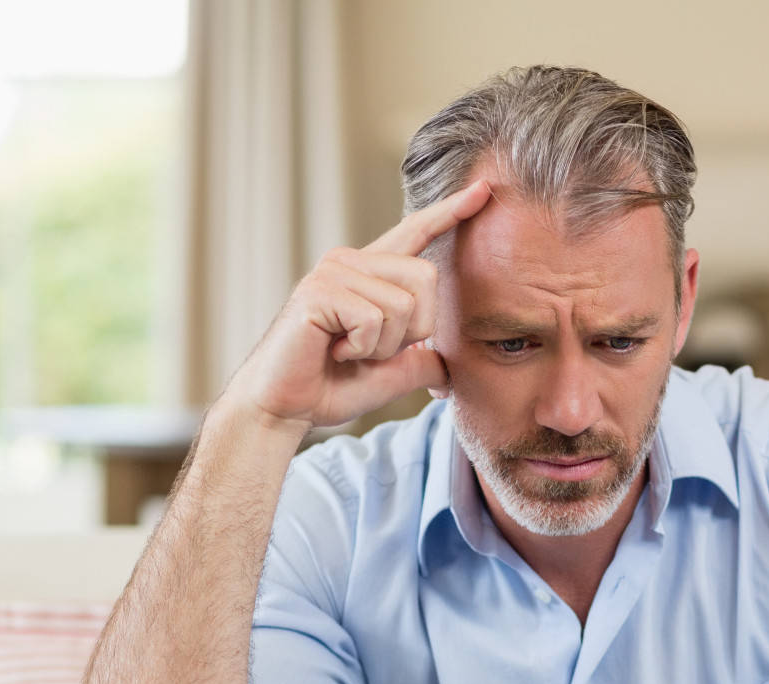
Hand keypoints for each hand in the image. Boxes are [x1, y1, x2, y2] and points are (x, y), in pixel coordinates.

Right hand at [224, 180, 491, 431]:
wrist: (284, 408)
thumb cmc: (331, 386)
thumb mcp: (392, 373)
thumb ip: (423, 360)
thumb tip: (450, 368)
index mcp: (369, 272)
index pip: (415, 233)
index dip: (450, 213)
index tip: (484, 190)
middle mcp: (350, 261)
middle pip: (426, 277)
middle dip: (414, 330)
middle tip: (370, 350)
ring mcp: (333, 272)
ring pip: (403, 305)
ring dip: (384, 346)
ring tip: (348, 352)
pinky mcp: (318, 291)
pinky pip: (373, 319)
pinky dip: (363, 348)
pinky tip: (335, 352)